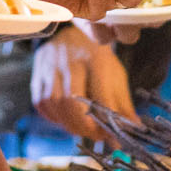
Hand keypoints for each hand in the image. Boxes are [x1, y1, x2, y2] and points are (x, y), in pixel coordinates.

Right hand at [31, 25, 135, 144]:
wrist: (74, 34)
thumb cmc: (98, 58)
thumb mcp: (115, 75)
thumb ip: (123, 104)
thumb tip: (133, 129)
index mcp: (95, 58)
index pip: (99, 95)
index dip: (104, 120)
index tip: (110, 136)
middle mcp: (70, 60)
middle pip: (70, 101)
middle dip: (83, 126)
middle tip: (95, 136)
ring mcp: (50, 65)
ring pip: (53, 103)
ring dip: (68, 123)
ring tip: (81, 129)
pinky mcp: (37, 72)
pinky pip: (40, 102)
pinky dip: (53, 117)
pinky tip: (65, 118)